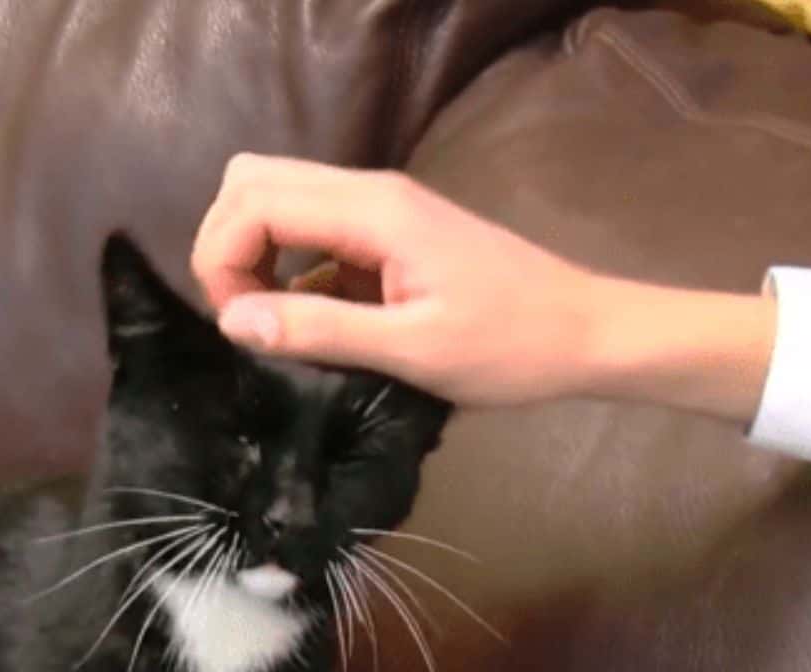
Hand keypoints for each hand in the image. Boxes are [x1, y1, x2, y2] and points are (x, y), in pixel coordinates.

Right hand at [190, 153, 777, 423]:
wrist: (587, 334)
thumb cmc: (510, 346)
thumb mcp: (412, 351)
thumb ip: (319, 330)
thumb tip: (232, 320)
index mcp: (371, 211)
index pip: (253, 199)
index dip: (223, 258)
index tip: (239, 325)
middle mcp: (368, 193)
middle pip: (253, 181)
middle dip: (227, 245)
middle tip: (245, 318)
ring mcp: (378, 210)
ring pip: (277, 199)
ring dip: (255, 255)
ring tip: (273, 324)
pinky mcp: (387, 235)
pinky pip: (310, 233)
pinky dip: (289, 271)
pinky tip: (314, 326)